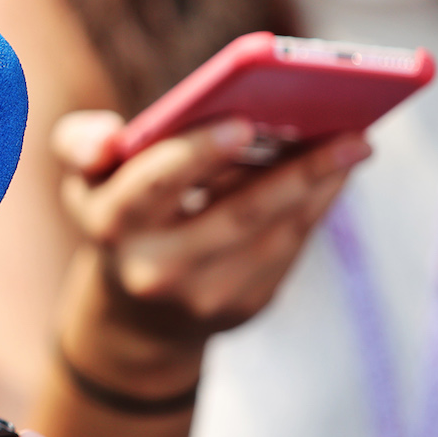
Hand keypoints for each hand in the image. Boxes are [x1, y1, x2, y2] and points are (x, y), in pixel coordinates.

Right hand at [51, 111, 371, 396]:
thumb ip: (80, 142)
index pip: (152, 186)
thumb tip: (110, 137)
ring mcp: (205, 296)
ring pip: (274, 234)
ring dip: (320, 186)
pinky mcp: (246, 306)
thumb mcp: (86, 180)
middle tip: (347, 131)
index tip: (244, 123)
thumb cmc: (119, 214)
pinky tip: (340, 172)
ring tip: (357, 142)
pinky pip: (290, 249)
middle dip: (292, 172)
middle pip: (234, 216)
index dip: (196, 155)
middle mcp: (155, 269)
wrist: (136, 313)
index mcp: (111, 225)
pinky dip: (317, 206)